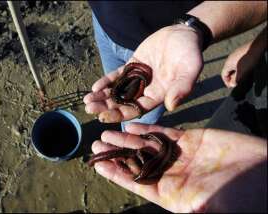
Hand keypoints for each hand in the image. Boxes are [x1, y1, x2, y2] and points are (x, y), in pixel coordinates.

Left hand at [84, 24, 203, 122]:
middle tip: (89, 109)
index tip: (103, 117)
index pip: (137, 109)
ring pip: (118, 91)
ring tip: (87, 101)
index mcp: (159, 95)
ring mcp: (139, 78)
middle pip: (124, 102)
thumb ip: (182, 87)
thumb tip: (172, 106)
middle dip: (106, 107)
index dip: (120, 114)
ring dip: (103, 96)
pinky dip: (107, 81)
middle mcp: (147, 90)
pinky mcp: (133, 65)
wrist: (183, 34)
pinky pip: (118, 76)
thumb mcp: (190, 69)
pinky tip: (95, 87)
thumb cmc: (190, 53)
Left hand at [91, 123, 265, 211]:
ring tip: (107, 132)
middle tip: (97, 143)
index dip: (116, 174)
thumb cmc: (240, 195)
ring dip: (127, 138)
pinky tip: (133, 124)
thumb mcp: (211, 205)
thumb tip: (174, 206)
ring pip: (146, 145)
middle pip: (136, 161)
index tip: (98, 165)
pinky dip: (148, 128)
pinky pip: (163, 132)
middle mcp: (171, 173)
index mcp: (170, 192)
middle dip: (117, 152)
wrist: (263, 173)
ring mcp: (179, 155)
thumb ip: (189, 203)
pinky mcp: (190, 139)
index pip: (136, 183)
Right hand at [221, 41, 258, 87]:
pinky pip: (237, 62)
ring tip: (242, 75)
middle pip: (227, 71)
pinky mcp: (240, 52)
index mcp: (227, 64)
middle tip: (237, 82)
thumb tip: (232, 84)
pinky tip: (245, 67)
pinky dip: (239, 66)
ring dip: (236, 72)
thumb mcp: (241, 73)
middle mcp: (229, 59)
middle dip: (231, 77)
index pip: (223, 75)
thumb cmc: (249, 59)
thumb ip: (235, 80)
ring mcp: (234, 55)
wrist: (256, 47)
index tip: (231, 86)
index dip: (226, 82)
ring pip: (233, 66)